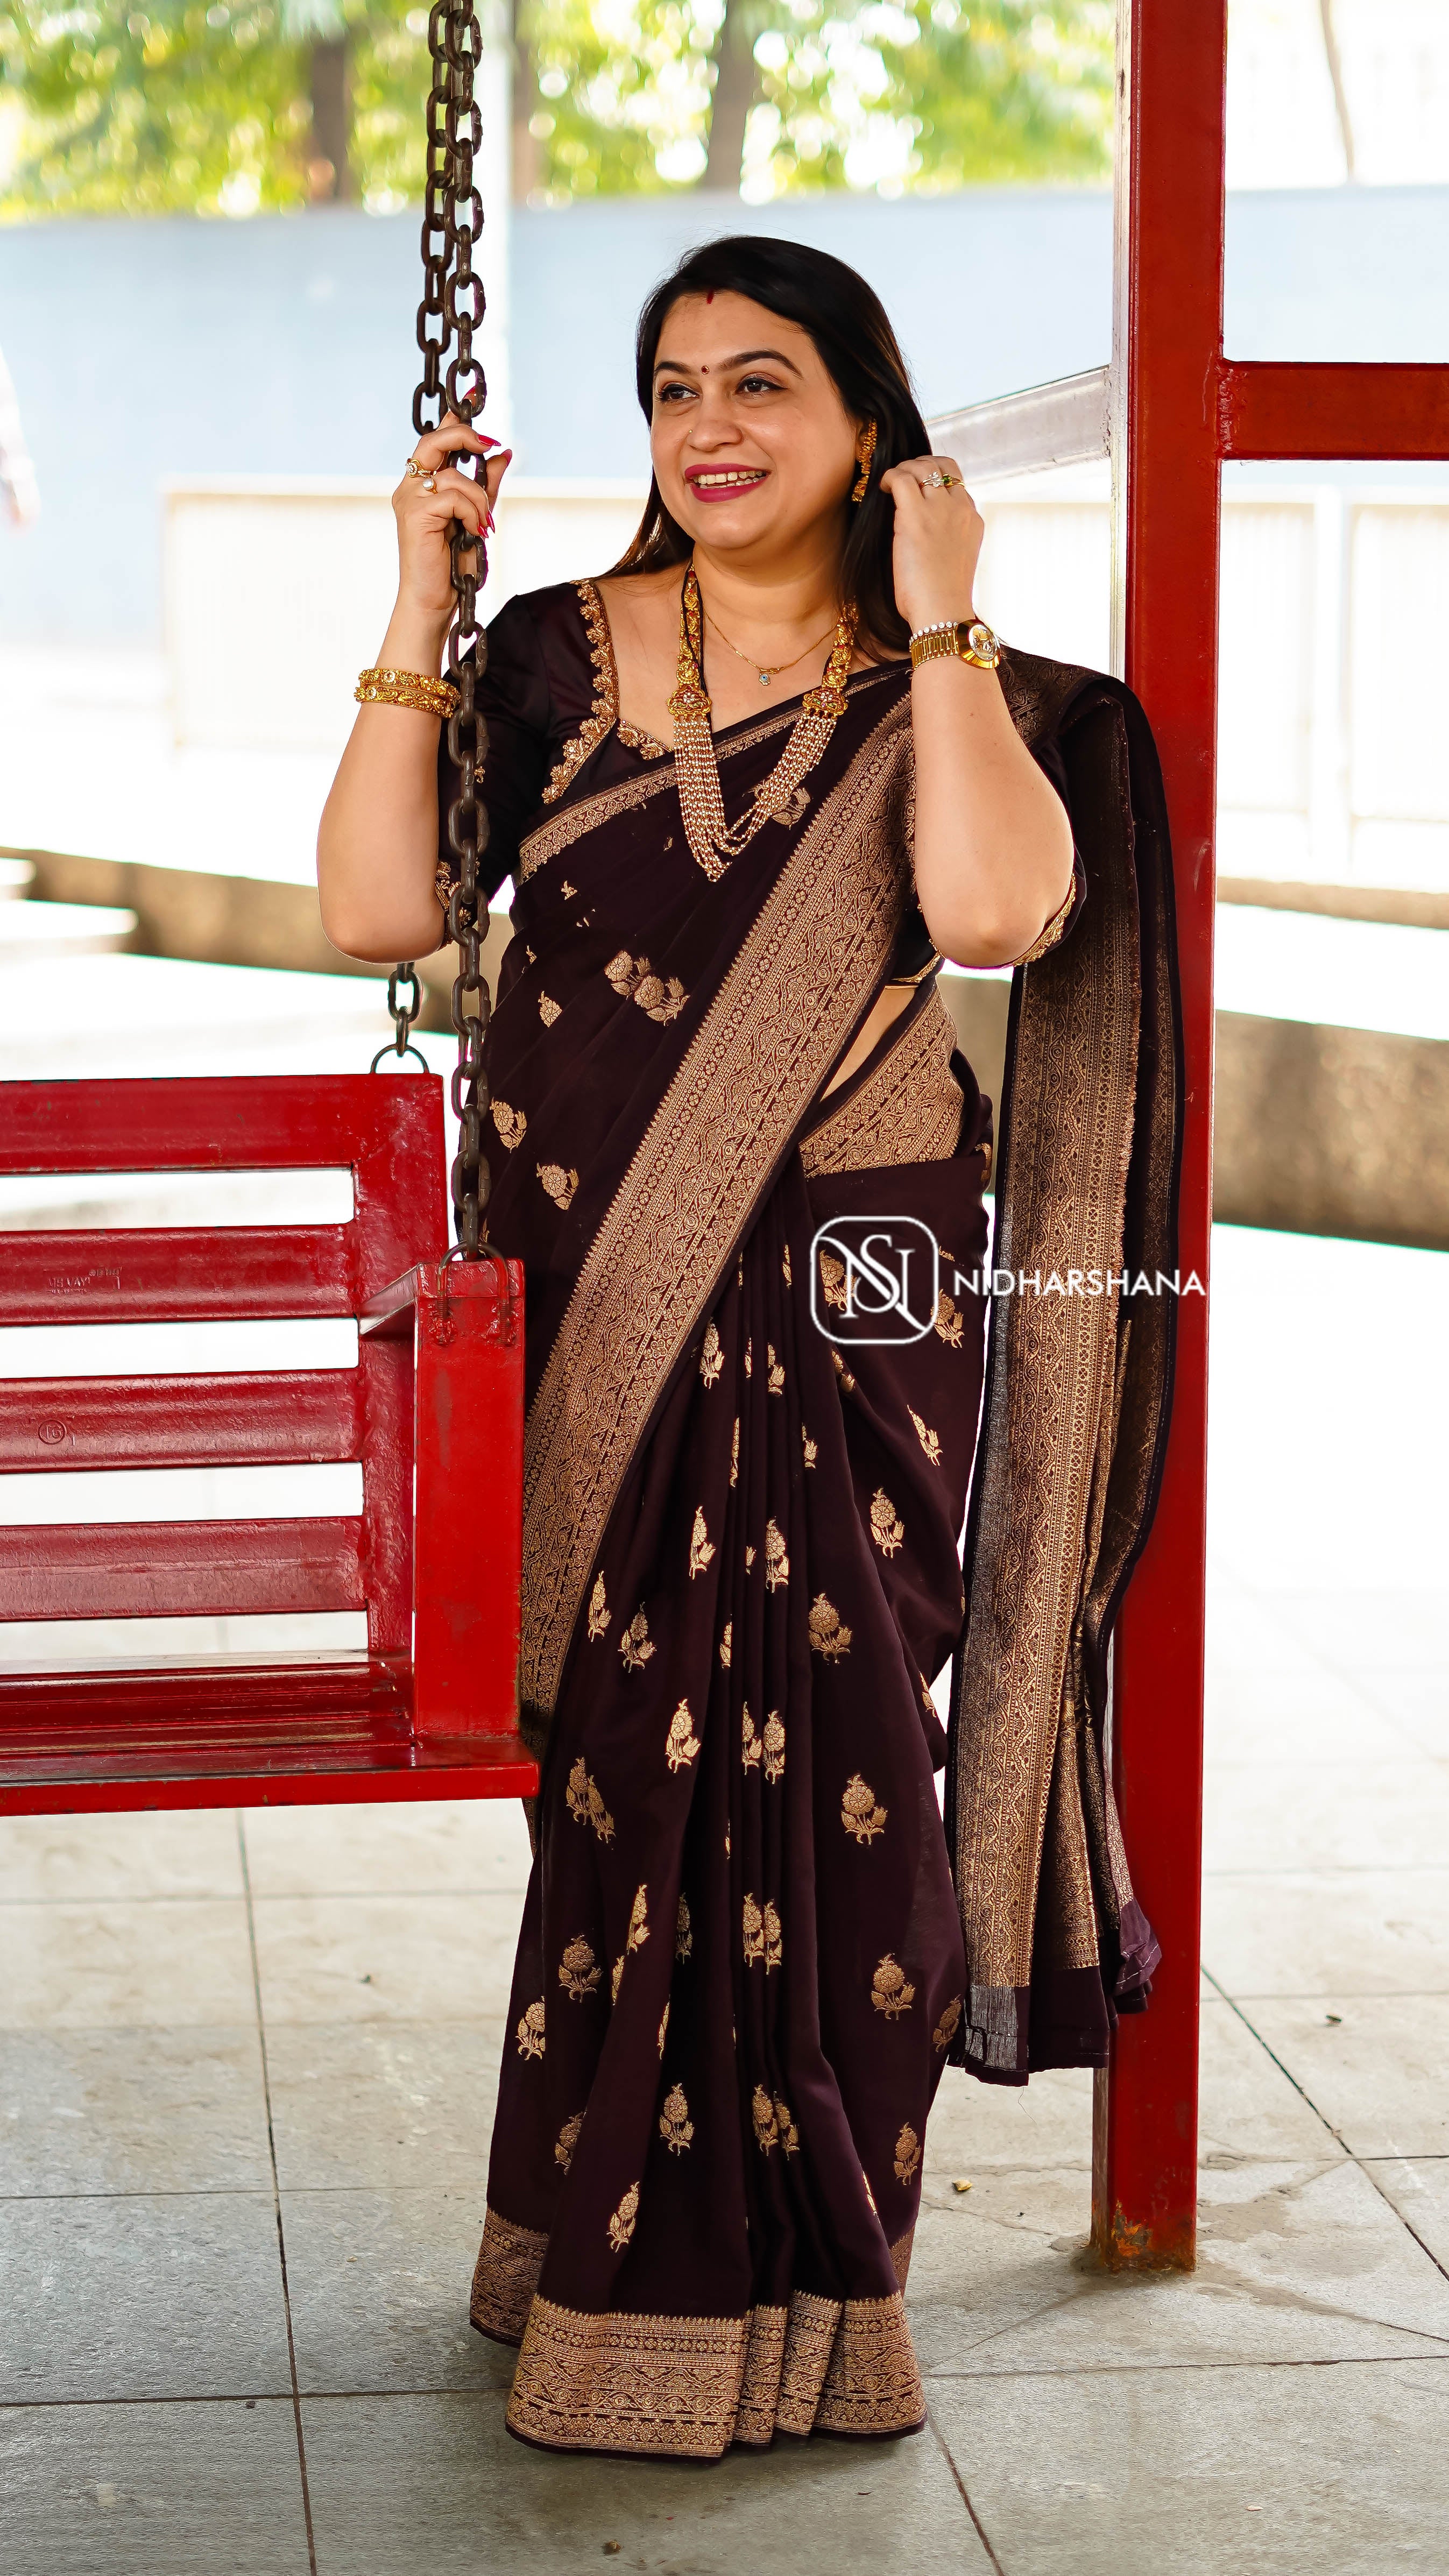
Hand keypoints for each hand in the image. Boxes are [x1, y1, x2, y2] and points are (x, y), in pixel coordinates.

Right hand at [392, 412, 511, 643]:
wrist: (436, 599)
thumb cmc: (453, 564)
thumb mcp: (477, 517)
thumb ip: (487, 486)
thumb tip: (505, 453)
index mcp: (422, 485)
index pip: (437, 441)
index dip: (454, 419)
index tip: (472, 400)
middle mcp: (410, 486)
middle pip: (433, 440)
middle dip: (464, 436)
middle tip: (489, 445)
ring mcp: (408, 498)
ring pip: (452, 474)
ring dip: (479, 498)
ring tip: (484, 525)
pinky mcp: (413, 513)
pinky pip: (452, 496)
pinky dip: (471, 512)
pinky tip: (475, 532)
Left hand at [878, 455, 984, 636]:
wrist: (943, 612)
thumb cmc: (943, 599)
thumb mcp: (955, 561)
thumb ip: (947, 539)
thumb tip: (926, 535)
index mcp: (972, 520)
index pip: (957, 485)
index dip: (936, 481)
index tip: (919, 490)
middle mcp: (959, 508)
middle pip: (944, 466)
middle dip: (922, 464)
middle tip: (904, 478)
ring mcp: (939, 509)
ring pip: (922, 467)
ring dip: (904, 469)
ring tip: (891, 484)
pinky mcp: (915, 515)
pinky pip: (902, 478)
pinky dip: (890, 477)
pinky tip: (882, 488)